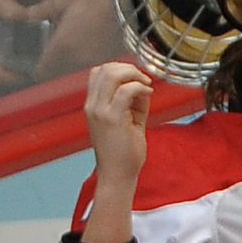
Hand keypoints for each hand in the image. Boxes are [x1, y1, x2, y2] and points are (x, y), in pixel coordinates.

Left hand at [31, 0, 126, 81]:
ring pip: (76, 68)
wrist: (136, 6)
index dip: (37, 67)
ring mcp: (95, 63)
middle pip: (59, 71)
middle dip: (54, 62)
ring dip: (72, 60)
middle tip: (53, 46)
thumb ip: (44, 9)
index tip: (36, 59)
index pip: (42, 71)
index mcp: (62, 46)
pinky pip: (91, 63)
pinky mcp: (110, 61)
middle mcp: (77, 61)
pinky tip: (91, 40)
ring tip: (74, 41)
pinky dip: (88, 56)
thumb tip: (28, 15)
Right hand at [84, 61, 152, 191]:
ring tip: (146, 86)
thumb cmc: (123, 152)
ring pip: (112, 74)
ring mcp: (100, 111)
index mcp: (93, 105)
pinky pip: (125, 91)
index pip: (98, 72)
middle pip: (104, 68)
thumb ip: (134, 102)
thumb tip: (144, 86)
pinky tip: (148, 94)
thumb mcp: (128, 120)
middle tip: (144, 80)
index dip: (119, 68)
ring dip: (134, 75)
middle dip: (128, 68)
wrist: (118, 174)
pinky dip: (139, 87)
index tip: (136, 79)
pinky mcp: (112, 118)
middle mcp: (92, 105)